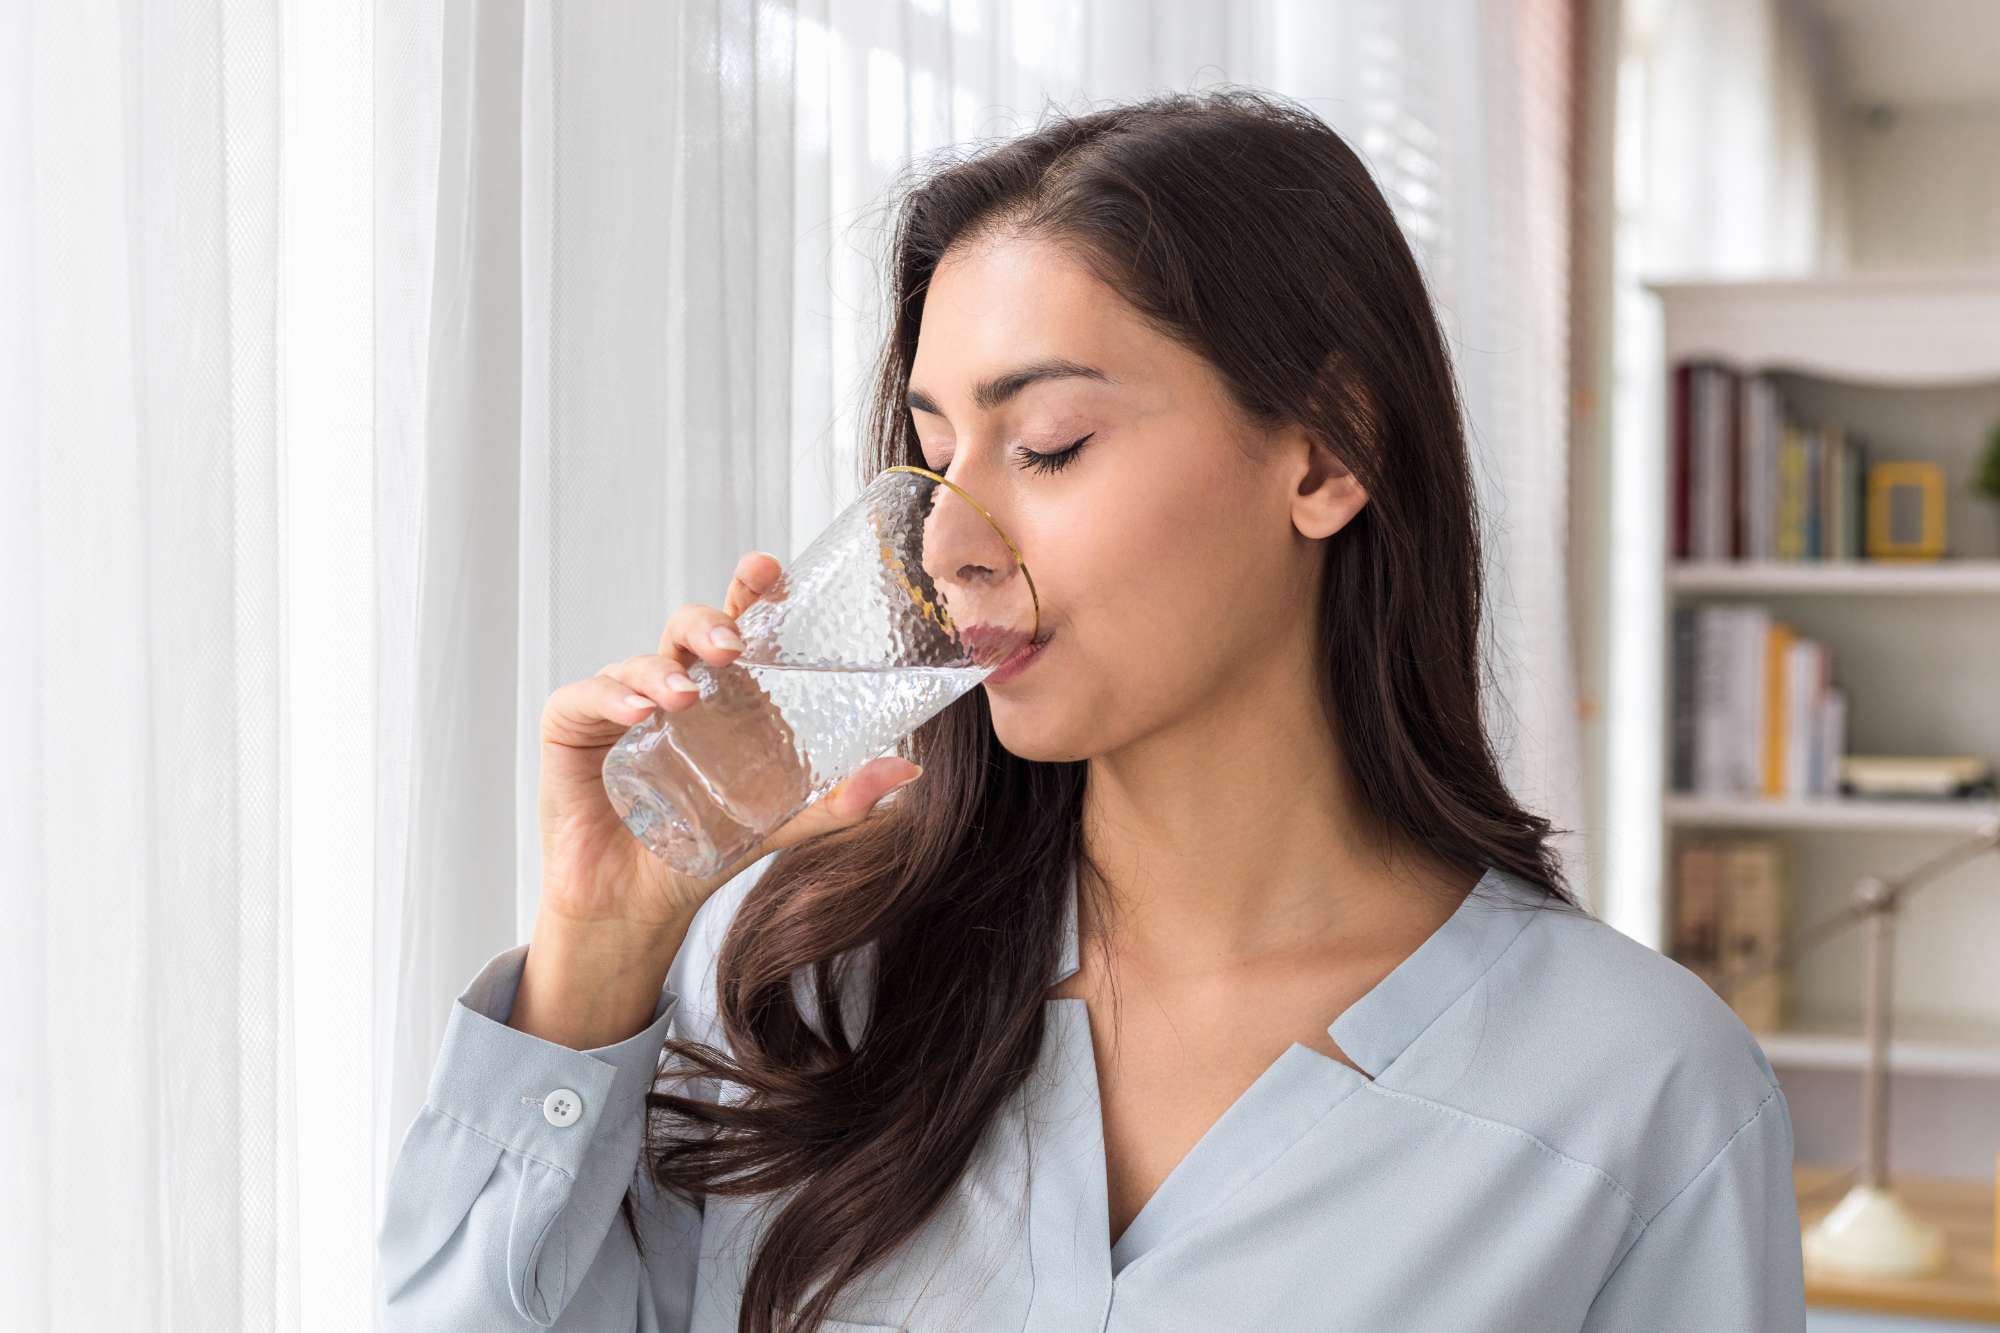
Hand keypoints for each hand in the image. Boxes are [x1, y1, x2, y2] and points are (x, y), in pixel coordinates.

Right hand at [535, 550, 923, 934]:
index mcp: (723, 697)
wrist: (634, 908)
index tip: (769, 569)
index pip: (737, 627)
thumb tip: (906, 771)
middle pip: (688, 630)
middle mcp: (672, 687)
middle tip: (733, 646)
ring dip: (662, 671)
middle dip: (711, 623)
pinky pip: (586, 697)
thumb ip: (836, 803)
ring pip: (639, 661)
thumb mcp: (776, 825)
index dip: (749, 592)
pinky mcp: (572, 730)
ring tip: (684, 697)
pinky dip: (611, 697)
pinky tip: (637, 714)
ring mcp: (619, 705)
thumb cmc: (699, 853)